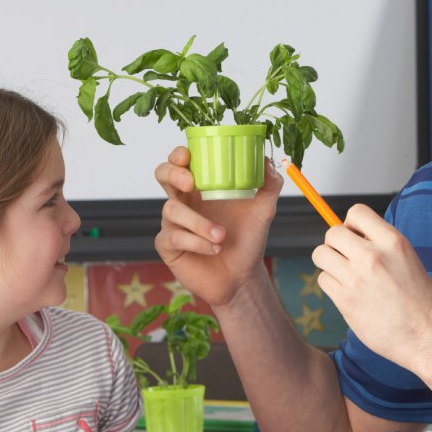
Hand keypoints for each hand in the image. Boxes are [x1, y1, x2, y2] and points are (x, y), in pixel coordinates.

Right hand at [154, 146, 281, 307]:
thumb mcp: (263, 211)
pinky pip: (174, 238)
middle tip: (191, 183)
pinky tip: (215, 249)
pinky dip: (196, 242)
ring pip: (172, 210)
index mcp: (202, 187)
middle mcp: (184, 201)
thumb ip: (269, 185)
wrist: (242, 277)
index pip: (182, 162)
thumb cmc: (247, 240)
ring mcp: (173, 223)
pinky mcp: (169, 246)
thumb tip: (267, 161)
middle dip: (172, 174)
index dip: (179, 154)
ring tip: (221, 236)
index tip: (187, 154)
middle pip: (162, 175)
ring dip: (198, 222)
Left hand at [311, 205, 431, 372]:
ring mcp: (357, 278)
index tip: (356, 238)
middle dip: (336, 244)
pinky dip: (331, 285)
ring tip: (345, 275)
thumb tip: (353, 236)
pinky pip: (323, 280)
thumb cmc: (422, 301)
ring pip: (320, 255)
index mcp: (393, 241)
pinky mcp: (346, 300)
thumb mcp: (408, 259)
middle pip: (332, 233)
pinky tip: (348, 293)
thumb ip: (382, 245)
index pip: (356, 212)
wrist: (427, 336)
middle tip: (347, 259)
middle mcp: (373, 256)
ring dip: (329, 263)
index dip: (351, 224)